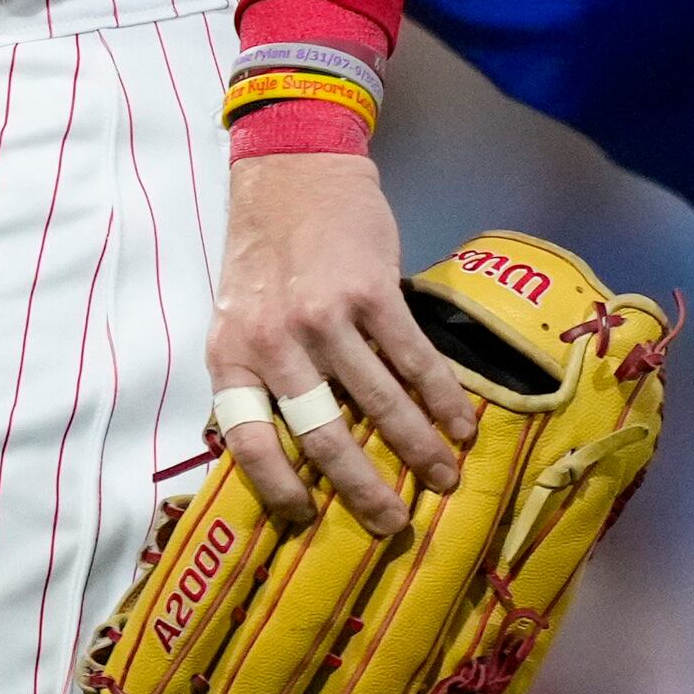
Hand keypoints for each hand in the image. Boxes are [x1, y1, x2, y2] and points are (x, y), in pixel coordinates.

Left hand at [207, 152, 474, 537]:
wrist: (294, 172)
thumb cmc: (265, 255)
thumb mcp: (236, 318)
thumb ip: (257, 375)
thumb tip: (291, 451)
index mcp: (231, 355)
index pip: (248, 438)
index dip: (278, 485)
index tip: (308, 518)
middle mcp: (274, 342)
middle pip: (323, 434)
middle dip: (365, 488)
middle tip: (395, 522)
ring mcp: (324, 316)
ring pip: (379, 402)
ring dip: (418, 447)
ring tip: (444, 478)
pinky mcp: (371, 292)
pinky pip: (413, 358)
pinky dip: (442, 396)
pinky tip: (462, 423)